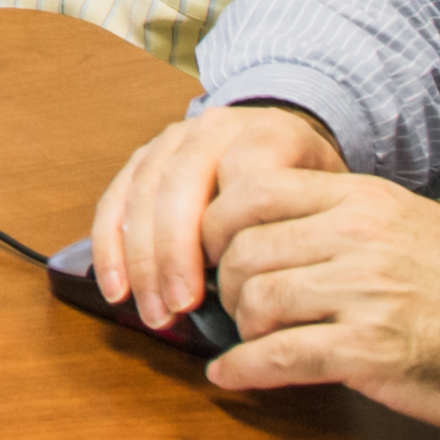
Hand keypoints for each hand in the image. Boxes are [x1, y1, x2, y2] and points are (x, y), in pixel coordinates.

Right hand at [89, 100, 341, 337]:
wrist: (286, 150)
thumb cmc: (307, 190)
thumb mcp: (329, 203)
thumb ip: (309, 229)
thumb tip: (272, 287)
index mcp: (269, 130)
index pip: (244, 173)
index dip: (231, 227)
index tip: (231, 276)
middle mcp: (215, 127)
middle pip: (181, 182)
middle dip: (174, 251)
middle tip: (180, 306)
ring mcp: (174, 138)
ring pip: (141, 191)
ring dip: (140, 258)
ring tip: (154, 312)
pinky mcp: (145, 158)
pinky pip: (115, 198)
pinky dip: (110, 246)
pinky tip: (116, 288)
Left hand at [196, 166, 439, 435]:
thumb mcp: (407, 223)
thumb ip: (341, 216)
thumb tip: (265, 224)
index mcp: (362, 199)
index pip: (252, 190)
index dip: (215, 224)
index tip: (210, 251)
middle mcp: (358, 237)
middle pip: (243, 249)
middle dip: (224, 283)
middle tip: (234, 306)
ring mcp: (364, 293)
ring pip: (255, 299)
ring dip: (240, 327)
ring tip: (252, 338)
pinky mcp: (371, 351)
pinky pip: (280, 358)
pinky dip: (244, 371)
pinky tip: (233, 377)